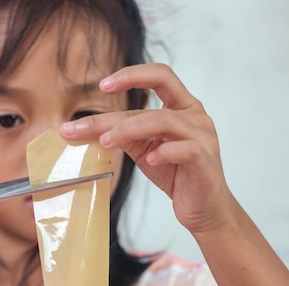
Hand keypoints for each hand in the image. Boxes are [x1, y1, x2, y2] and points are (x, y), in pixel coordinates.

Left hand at [61, 63, 235, 234]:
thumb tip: (88, 127)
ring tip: (106, 142)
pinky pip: (185, 149)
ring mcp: (203, 137)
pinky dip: (164, 152)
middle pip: (157, 98)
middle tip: (83, 126)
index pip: (160, 76)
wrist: (203, 207)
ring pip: (166, 121)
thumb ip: (123, 134)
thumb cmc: (175, 173)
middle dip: (117, 111)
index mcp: (182, 107)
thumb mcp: (143, 149)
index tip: (102, 85)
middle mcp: (195, 116)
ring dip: (130, 129)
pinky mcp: (205, 161)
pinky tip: (150, 159)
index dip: (131, 75)